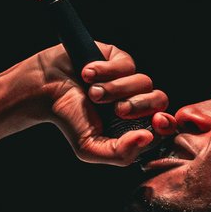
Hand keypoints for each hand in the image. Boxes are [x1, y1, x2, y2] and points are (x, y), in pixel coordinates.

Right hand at [42, 42, 167, 165]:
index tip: (156, 122)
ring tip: (92, 93)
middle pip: (160, 99)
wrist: (44, 90)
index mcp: (135, 123)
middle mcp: (135, 100)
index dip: (167, 123)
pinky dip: (106, 70)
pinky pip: (127, 64)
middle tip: (118, 110)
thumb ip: (120, 153)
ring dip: (115, 89)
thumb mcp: (90, 148)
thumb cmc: (69, 119)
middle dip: (140, 106)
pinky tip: (87, 74)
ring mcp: (128, 78)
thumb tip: (148, 138)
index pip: (165, 123)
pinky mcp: (118, 58)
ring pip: (143, 81)